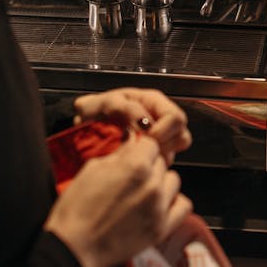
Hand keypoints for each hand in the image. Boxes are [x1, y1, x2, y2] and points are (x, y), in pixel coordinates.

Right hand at [45, 134, 192, 266]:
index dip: (140, 147)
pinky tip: (158, 202)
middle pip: (161, 161)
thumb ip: (119, 153)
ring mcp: (159, 208)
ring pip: (173, 180)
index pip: (151, 143)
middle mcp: (152, 185)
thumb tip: (132, 141)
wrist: (76, 245)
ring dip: (160, 181)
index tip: (133, 153)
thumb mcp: (93, 168)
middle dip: (147, 164)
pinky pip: (183, 206)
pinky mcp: (162, 228)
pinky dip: (173, 201)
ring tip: (142, 189)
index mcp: (135, 166)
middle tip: (131, 174)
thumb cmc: (78, 208)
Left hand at [73, 88, 191, 164]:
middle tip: (143, 148)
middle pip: (181, 135)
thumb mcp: (105, 103)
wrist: (85, 129)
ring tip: (139, 154)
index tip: (148, 138)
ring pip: (175, 152)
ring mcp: (159, 138)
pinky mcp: (154, 154)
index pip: (175, 117)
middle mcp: (159, 119)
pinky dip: (154, 164)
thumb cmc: (94, 113)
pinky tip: (138, 161)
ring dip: (160, 156)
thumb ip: (124, 108)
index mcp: (152, 102)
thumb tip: (145, 122)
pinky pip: (165, 163)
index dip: (164, 130)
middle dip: (164, 145)